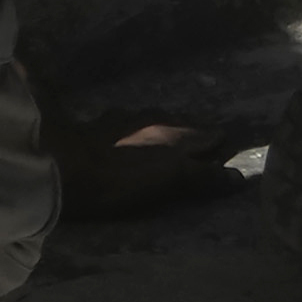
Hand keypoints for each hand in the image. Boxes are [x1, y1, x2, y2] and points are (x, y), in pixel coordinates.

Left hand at [48, 111, 245, 222]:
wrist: (61, 166)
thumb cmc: (117, 180)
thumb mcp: (166, 182)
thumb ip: (202, 177)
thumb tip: (240, 176)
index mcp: (175, 134)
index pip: (207, 134)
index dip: (216, 142)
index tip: (224, 147)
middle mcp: (154, 121)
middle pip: (182, 123)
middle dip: (192, 131)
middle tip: (200, 140)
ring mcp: (125, 119)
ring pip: (154, 119)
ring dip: (164, 126)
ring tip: (166, 135)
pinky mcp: (99, 124)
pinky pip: (125, 122)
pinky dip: (134, 127)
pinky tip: (127, 132)